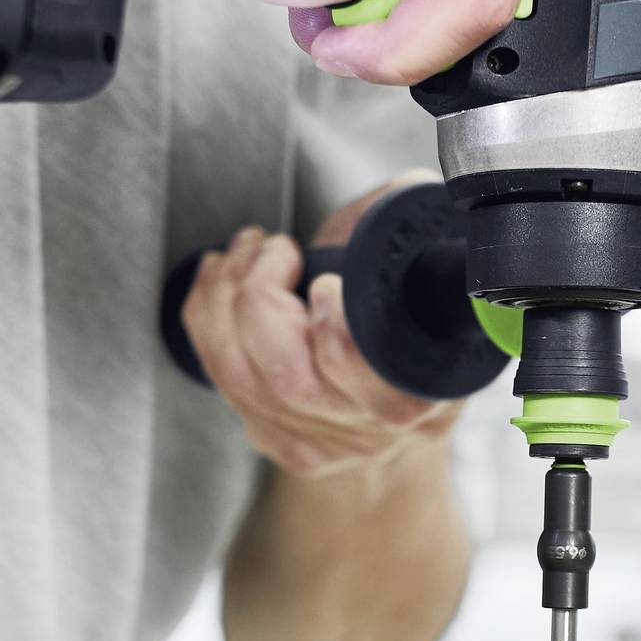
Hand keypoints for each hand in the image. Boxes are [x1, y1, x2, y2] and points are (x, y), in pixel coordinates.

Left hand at [176, 189, 463, 482]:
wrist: (409, 405)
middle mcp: (364, 431)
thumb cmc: (419, 323)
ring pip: (239, 378)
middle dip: (258, 297)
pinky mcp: (273, 438)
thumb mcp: (433, 277)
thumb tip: (395, 196)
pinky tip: (220, 277)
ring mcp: (314, 443)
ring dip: (222, 299)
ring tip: (242, 251)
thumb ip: (411, 238)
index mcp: (416, 393)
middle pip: (285, 379)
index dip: (330, 326)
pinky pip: (219, 378)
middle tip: (274, 249)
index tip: (325, 282)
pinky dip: (206, 317)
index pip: (357, 373)